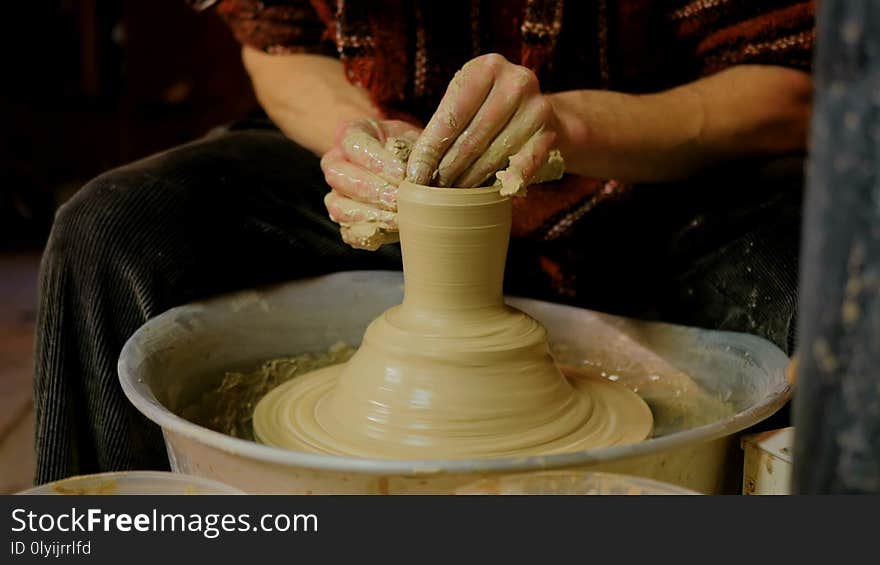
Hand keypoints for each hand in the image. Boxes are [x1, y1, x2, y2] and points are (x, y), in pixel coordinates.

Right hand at [321, 119, 420, 249]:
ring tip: (397, 218)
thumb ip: (413, 151)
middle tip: (399, 199)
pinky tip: (388, 231)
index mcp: (351, 135)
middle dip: (372, 191)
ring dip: (369, 214)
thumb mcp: (415, 139)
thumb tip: (414, 174)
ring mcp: (337, 193)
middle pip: (339, 176)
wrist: (410, 167)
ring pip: (338, 206)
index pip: (354, 145)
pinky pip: (348, 232)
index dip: (376, 161)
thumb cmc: (411, 149)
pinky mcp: (346, 219)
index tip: (402, 174)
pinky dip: (367, 235)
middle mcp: (336, 162)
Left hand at [407, 53, 562, 194]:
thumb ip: (441, 126)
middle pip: (471, 137)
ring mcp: (537, 106)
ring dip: (470, 180)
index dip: (430, 150)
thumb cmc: (490, 112)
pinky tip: (492, 194)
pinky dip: (507, 182)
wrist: (542, 114)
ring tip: (452, 195)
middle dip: (448, 170)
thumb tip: (404, 157)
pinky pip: (523, 165)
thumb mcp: (467, 105)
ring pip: (493, 155)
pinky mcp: (550, 133)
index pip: (451, 116)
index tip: (414, 176)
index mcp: (485, 67)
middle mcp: (514, 81)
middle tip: (432, 192)